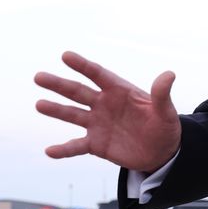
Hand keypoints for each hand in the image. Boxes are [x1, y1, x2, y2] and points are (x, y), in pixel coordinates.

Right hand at [35, 51, 181, 172]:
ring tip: (39, 105)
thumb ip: (162, 95)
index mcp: (120, 91)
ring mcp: (98, 124)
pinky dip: (63, 150)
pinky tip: (49, 151)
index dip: (83, 65)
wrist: (162, 152)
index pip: (98, 75)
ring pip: (72, 115)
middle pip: (78, 92)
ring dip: (55, 110)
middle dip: (59, 85)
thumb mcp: (166, 112)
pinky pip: (76, 146)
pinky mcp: (96, 144)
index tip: (66, 56)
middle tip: (39, 77)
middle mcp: (104, 104)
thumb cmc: (165, 127)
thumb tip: (169, 74)